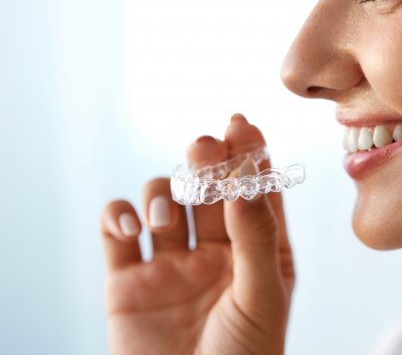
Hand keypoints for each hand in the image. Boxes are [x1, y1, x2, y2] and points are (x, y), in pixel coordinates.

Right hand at [100, 114, 294, 354]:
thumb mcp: (262, 298)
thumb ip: (256, 237)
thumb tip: (246, 181)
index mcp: (258, 251)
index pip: (256, 190)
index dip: (249, 154)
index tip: (242, 125)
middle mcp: (215, 251)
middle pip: (208, 186)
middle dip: (205, 161)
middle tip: (204, 146)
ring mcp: (170, 263)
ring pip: (163, 198)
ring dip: (161, 190)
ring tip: (164, 212)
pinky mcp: (127, 281)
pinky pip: (117, 229)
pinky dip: (117, 214)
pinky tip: (129, 224)